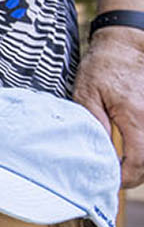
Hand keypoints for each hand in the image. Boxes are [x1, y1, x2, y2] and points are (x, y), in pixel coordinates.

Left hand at [73, 29, 143, 186]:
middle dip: (133, 175)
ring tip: (119, 166)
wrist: (127, 44)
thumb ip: (92, 123)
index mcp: (136, 117)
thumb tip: (95, 151)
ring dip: (140, 163)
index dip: (126, 178)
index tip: (110, 182)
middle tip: (112, 179)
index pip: (139, 161)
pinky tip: (129, 150)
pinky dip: (143, 149)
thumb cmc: (104, 66)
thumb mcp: (87, 93)